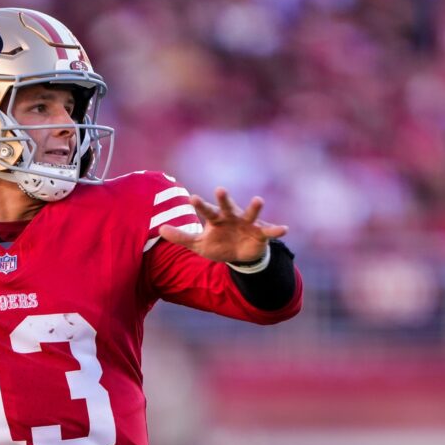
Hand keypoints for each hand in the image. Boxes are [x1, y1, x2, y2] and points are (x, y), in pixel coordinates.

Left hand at [158, 187, 287, 263]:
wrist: (239, 255)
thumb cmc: (218, 244)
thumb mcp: (198, 244)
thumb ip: (181, 237)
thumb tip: (160, 230)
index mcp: (216, 218)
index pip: (206, 211)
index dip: (200, 205)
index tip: (191, 197)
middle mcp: (232, 217)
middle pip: (227, 206)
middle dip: (224, 199)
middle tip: (219, 189)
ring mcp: (247, 224)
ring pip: (250, 214)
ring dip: (254, 207)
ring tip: (258, 200)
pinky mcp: (260, 234)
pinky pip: (270, 231)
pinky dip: (277, 230)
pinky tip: (284, 229)